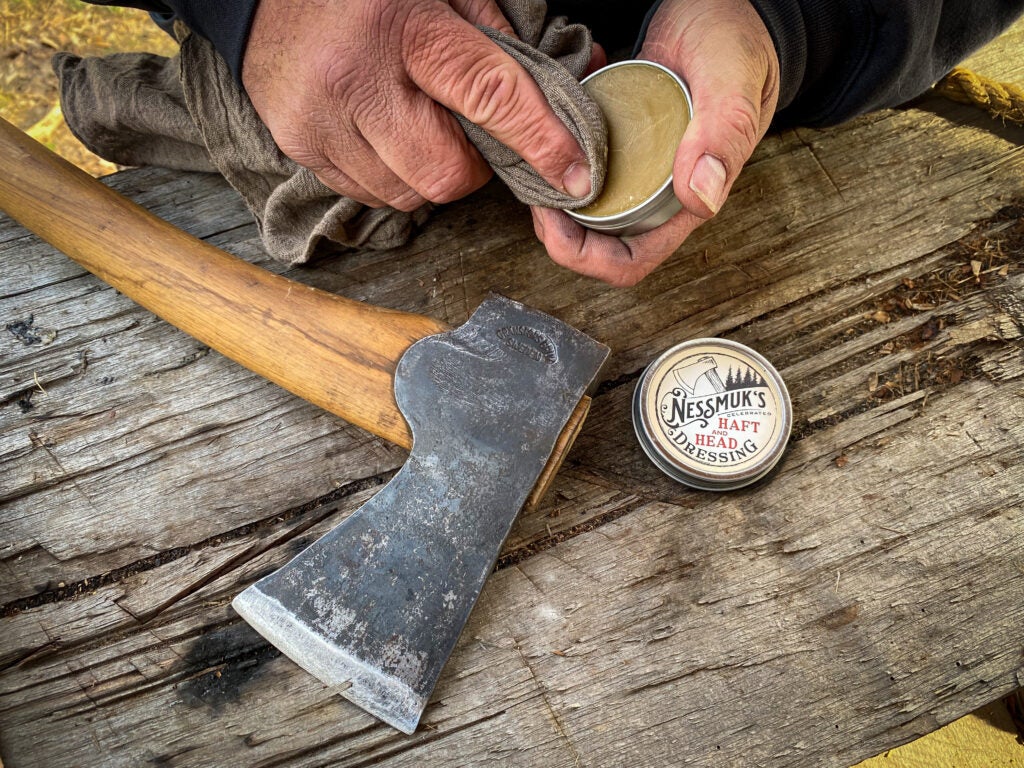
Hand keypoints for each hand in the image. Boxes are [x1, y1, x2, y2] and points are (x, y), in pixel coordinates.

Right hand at [242, 0, 592, 210]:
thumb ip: (499, 33)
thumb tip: (566, 79)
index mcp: (403, 26)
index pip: (489, 95)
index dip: (540, 141)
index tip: (575, 174)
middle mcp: (356, 78)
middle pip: (446, 172)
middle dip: (472, 166)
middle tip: (464, 132)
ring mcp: (321, 119)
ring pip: (409, 194)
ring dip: (430, 173)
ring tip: (416, 126)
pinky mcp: (298, 145)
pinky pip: (370, 195)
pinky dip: (392, 177)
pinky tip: (383, 136)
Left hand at [532, 0, 779, 285]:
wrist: (726, 9)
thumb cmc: (737, 42)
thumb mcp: (730, 78)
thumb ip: (724, 133)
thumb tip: (701, 198)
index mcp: (686, 199)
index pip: (631, 260)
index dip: (588, 257)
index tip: (556, 222)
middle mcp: (657, 193)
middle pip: (597, 243)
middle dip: (558, 232)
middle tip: (534, 194)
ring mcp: (634, 169)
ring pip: (582, 208)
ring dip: (553, 196)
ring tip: (534, 162)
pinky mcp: (617, 143)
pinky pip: (580, 166)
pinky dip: (556, 156)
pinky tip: (545, 130)